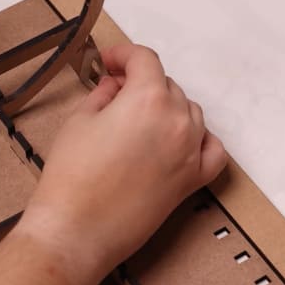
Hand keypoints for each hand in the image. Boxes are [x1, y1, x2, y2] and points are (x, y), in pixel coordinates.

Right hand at [20, 44, 226, 280]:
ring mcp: (190, 151)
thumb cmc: (72, 176)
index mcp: (148, 99)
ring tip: (139, 119)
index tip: (109, 62)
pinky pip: (212, 150)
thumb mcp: (79, 121)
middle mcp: (177, 121)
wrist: (78, 229)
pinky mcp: (192, 181)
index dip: (123, 55)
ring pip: (190, 112)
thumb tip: (113, 86)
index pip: (145, 60)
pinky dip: (200, 139)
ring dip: (167, 107)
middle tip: (113, 93)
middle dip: (141, 83)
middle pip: (167, 85)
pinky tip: (179, 140)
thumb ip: (102, 95)